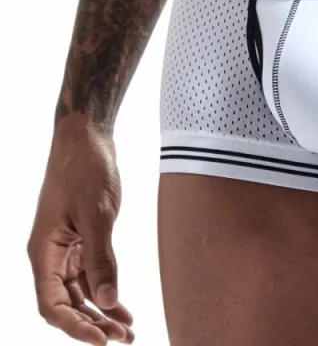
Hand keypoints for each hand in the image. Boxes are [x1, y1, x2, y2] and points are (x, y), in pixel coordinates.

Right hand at [28, 116, 133, 343]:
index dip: (76, 327)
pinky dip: (105, 289)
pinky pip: (89, 273)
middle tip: (124, 339)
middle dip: (93, 324)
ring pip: (79, 291)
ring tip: (128, 331)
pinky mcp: (80, 238)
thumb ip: (101, 258)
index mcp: (43, 252)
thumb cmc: (85, 169)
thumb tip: (108, 300)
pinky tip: (123, 306)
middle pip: (66, 304)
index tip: (102, 342)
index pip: (53, 305)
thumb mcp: (96, 214)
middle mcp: (50, 255)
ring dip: (101, 311)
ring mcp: (64, 247)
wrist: (85, 137)